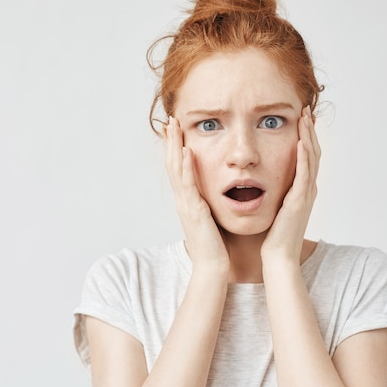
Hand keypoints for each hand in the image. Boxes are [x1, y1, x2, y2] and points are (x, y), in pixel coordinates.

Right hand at [165, 117, 229, 271]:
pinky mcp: (193, 210)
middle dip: (172, 142)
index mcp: (187, 200)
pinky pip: (188, 184)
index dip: (176, 149)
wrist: (213, 266)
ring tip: (175, 128)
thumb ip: (209, 203)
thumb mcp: (210, 217)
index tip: (176, 130)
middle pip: (173, 164)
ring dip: (175, 147)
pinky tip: (188, 151)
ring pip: (176, 170)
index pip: (179, 168)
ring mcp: (185, 204)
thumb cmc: (214, 245)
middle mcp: (183, 199)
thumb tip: (214, 193)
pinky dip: (187, 167)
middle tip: (171, 121)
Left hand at [261, 106, 320, 264]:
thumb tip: (259, 180)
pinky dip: (305, 157)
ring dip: (309, 136)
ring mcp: (306, 195)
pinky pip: (304, 175)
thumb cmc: (272, 236)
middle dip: (310, 130)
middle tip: (307, 110)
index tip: (300, 118)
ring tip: (306, 117)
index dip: (305, 136)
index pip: (306, 157)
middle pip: (313, 153)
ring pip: (312, 159)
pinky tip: (302, 142)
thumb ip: (272, 192)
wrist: (277, 258)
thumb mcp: (273, 207)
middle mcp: (307, 190)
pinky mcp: (299, 202)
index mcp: (300, 190)